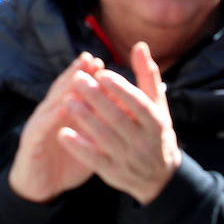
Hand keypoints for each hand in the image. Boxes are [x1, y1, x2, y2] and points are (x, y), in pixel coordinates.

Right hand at [7, 52, 102, 201]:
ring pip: (51, 104)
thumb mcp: (86, 141)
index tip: (100, 62)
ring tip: (77, 75)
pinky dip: (51, 117)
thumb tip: (120, 113)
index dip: (85, 76)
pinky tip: (62, 109)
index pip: (73, 91)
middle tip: (90, 60)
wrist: (40, 188)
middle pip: (61, 91)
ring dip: (63, 89)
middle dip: (75, 74)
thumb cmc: (65, 163)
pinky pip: (41, 128)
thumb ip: (98, 125)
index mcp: (61, 115)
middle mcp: (48, 116)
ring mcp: (38, 127)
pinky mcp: (31, 142)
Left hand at [54, 42, 181, 204]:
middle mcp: (145, 142)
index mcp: (156, 123)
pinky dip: (79, 147)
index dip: (119, 88)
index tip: (100, 73)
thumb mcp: (156, 104)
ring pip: (104, 137)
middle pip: (118, 118)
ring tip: (67, 100)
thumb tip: (139, 45)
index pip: (138, 103)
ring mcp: (129, 160)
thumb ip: (147, 75)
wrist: (160, 178)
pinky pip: (94, 159)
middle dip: (96, 98)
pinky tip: (63, 133)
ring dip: (84, 118)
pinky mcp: (114, 173)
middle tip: (77, 80)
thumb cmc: (154, 130)